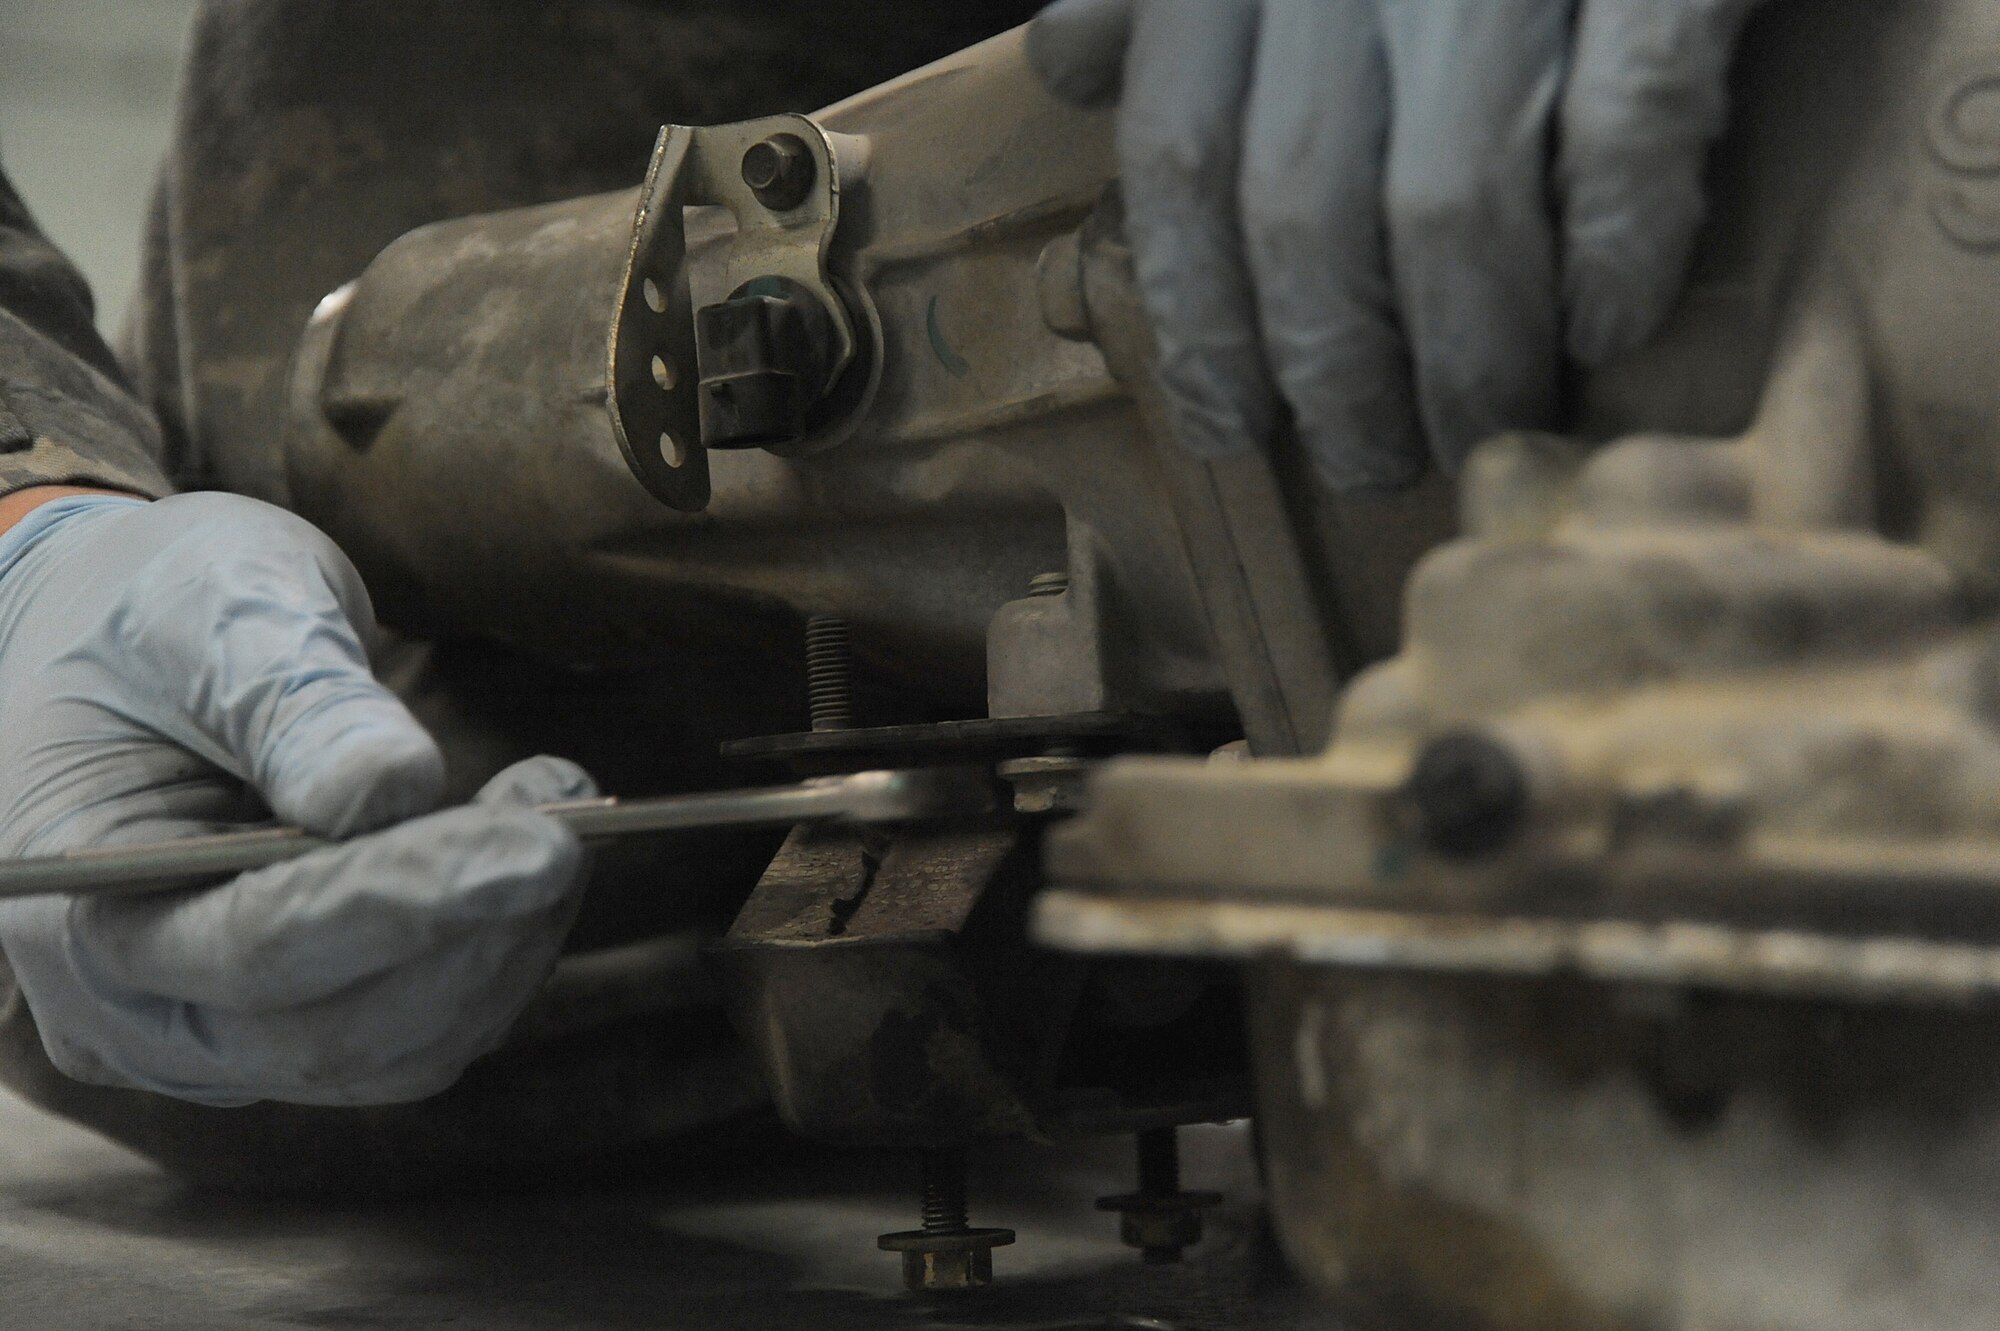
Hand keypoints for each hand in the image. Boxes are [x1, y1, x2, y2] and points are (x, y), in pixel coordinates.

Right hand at [0, 492, 590, 1105]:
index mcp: (74, 900)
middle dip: (472, 937)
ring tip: (555, 820)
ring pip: (389, 1053)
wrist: (136, 649)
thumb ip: (293, 698)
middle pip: (328, 1035)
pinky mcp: (284, 1033)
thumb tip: (395, 787)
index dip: (407, 901)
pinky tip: (528, 863)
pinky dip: (491, 959)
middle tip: (565, 828)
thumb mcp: (216, 611)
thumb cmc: (161, 615)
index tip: (539, 847)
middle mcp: (128, 1007)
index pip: (257, 944)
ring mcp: (206, 1038)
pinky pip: (412, 1037)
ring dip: (500, 951)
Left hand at [1029, 0, 1762, 489]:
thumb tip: (1073, 63)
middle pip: (1301, 215)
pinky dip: (1616, 253)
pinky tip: (1610, 329)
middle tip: (1373, 461)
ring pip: (1446, 209)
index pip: (1178, 165)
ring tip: (1485, 428)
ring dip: (1466, 355)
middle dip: (1332, 374)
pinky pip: (1625, 134)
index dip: (1195, 321)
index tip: (1228, 425)